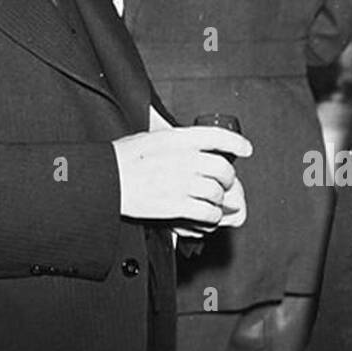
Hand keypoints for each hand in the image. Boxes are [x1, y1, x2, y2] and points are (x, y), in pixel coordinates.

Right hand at [113, 125, 251, 222]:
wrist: (106, 180)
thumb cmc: (124, 157)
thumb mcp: (151, 135)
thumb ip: (174, 135)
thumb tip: (185, 132)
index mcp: (178, 138)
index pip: (218, 137)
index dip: (237, 142)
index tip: (246, 149)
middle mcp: (184, 159)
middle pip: (224, 170)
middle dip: (228, 180)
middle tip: (223, 185)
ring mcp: (182, 183)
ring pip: (218, 194)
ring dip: (218, 202)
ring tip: (211, 203)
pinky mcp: (177, 206)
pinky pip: (208, 214)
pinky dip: (211, 218)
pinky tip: (204, 216)